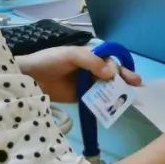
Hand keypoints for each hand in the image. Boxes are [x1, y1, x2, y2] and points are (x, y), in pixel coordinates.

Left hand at [17, 45, 141, 102]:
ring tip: (127, 98)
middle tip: (136, 84)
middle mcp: (91, 69)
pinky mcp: (80, 98)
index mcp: (90, 56)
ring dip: (117, 92)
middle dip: (125, 78)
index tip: (121, 75)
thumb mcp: (70, 55)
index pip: (110, 60)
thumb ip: (91, 61)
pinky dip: (105, 103)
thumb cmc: (48, 60)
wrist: (28, 77)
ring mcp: (86, 84)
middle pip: (112, 74)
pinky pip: (96, 100)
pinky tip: (112, 108)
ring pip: (106, 87)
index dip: (118, 66)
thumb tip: (111, 73)